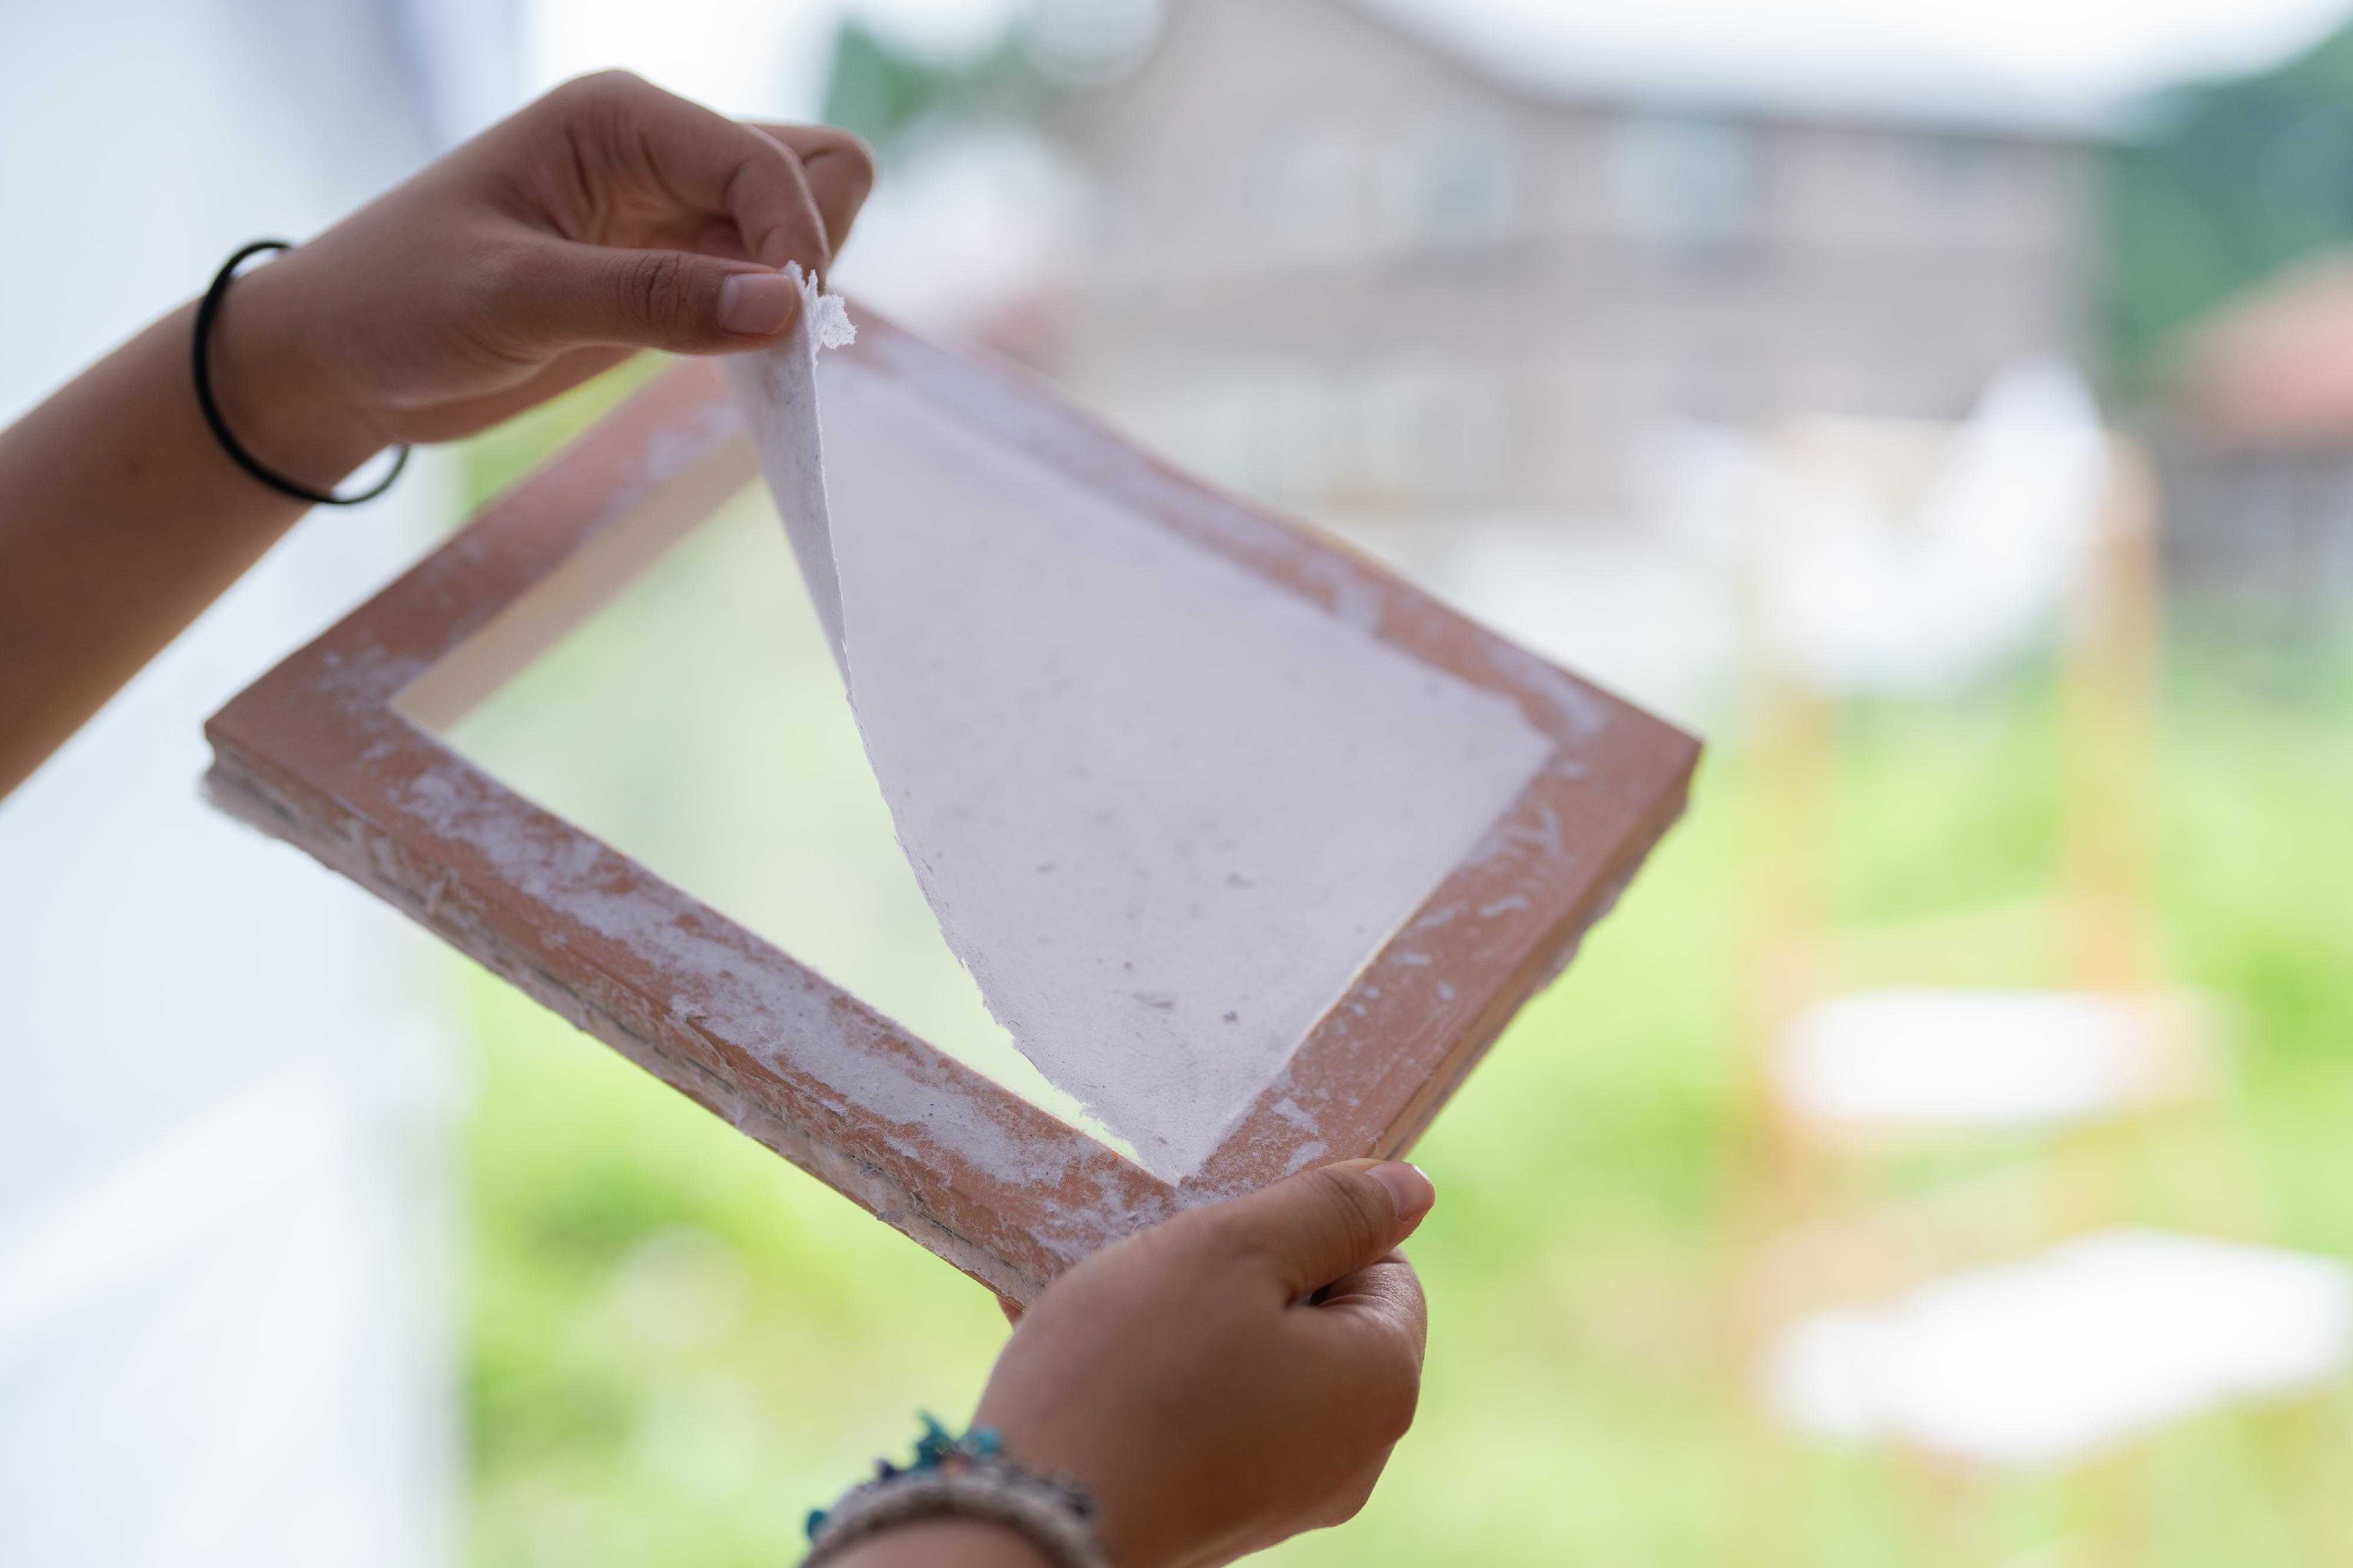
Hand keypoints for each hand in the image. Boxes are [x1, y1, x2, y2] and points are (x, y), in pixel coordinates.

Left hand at [210, 69, 873, 482]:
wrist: (337, 360)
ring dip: (797, 288)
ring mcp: (669, 213)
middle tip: (764, 334)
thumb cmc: (397, 305)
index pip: (769, 162)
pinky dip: (772, 321)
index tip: (784, 331)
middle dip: (811, 251)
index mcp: (620, 119)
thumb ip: (652, 298)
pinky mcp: (669, 274)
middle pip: (815, 170)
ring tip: (743, 351)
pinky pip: (766, 280)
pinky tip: (733, 360)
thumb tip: (785, 307)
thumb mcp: (514, 299)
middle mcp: (657, 152)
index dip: (795, 240)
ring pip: (803, 223)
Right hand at [971, 1160, 1434, 1567]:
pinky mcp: (1217, 1516)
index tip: (1227, 1230)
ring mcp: (1283, 1497)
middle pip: (1320, 1321)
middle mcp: (1352, 1457)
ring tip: (1110, 1303)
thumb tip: (1414, 1191)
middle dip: (1243, 1277)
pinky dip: (1160, 1378)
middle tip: (1164, 1262)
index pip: (1386, 1268)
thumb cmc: (1135, 1372)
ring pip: (1254, 1366)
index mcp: (1381, 1384)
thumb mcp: (1235, 1250)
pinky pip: (1208, 1419)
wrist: (1029, 1522)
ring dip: (1189, 1322)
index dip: (1309, 1230)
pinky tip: (1087, 1353)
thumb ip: (1331, 1211)